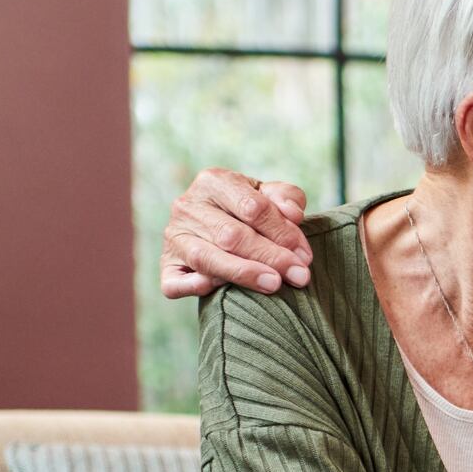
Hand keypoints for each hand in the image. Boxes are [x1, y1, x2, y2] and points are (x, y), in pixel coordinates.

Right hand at [159, 168, 313, 299]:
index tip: (306, 256)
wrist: (217, 226)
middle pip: (232, 235)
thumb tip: (293, 214)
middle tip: (299, 275)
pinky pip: (174, 281)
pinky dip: (193, 287)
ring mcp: (174, 237)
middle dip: (271, 256)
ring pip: (206, 258)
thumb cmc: (250, 211)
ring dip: (243, 273)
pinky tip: (217, 290)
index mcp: (213, 181)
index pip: (252, 207)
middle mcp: (187, 206)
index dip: (283, 232)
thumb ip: (287, 198)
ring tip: (274, 285)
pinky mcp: (166, 266)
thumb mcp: (271, 196)